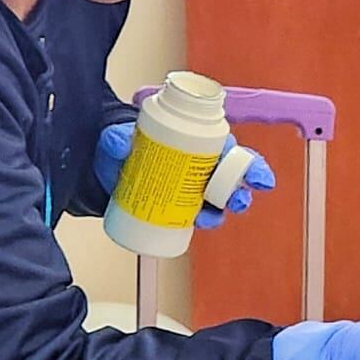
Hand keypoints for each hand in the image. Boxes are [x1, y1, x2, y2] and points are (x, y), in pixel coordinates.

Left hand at [94, 121, 274, 228]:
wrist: (104, 166)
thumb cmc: (120, 143)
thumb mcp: (116, 136)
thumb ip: (117, 138)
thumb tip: (119, 144)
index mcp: (194, 141)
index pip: (228, 149)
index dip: (248, 163)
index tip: (256, 175)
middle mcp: (198, 164)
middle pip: (230, 179)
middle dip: (241, 192)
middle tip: (238, 200)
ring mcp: (189, 187)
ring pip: (217, 200)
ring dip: (222, 210)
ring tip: (211, 216)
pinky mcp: (176, 205)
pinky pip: (196, 216)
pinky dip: (202, 221)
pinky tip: (199, 224)